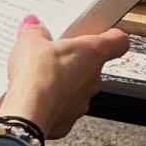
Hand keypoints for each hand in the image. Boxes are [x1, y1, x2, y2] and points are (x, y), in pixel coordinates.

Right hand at [1, 15, 130, 139]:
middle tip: (53, 53)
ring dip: (62, 81)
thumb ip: (34, 31)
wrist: (27, 117)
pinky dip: (50, 102)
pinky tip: (33, 96)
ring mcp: (82, 101)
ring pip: (77, 87)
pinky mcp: (68, 119)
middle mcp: (93, 79)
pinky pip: (62, 106)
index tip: (104, 33)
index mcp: (93, 53)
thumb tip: (33, 26)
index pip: (118, 41)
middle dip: (74, 59)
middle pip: (92, 65)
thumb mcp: (29, 43)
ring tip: (38, 76)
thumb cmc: (38, 79)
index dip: (111, 35)